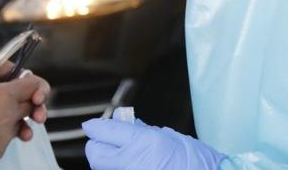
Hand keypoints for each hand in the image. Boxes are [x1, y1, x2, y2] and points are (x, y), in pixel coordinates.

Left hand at [0, 49, 49, 133]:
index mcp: (8, 72)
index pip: (30, 79)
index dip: (37, 88)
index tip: (36, 98)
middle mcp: (8, 88)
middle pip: (31, 99)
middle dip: (38, 108)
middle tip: (38, 117)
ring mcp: (2, 104)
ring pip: (22, 114)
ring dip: (28, 124)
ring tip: (26, 133)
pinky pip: (9, 125)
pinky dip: (15, 132)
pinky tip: (17, 137)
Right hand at [0, 73, 47, 166]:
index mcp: (4, 95)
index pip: (33, 85)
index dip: (32, 84)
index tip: (26, 84)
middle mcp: (10, 115)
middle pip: (30, 106)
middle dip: (24, 103)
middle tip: (8, 101)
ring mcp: (6, 135)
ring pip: (18, 124)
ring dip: (10, 120)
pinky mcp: (0, 151)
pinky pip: (5, 140)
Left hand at [82, 115, 223, 169]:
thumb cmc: (194, 160)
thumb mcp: (165, 136)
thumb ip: (139, 130)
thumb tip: (119, 123)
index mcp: (142, 143)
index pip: (103, 132)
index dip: (96, 127)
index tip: (93, 126)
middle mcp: (132, 164)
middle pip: (95, 154)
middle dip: (98, 146)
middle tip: (107, 141)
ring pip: (102, 169)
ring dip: (107, 161)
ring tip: (125, 156)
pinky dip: (119, 169)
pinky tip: (133, 165)